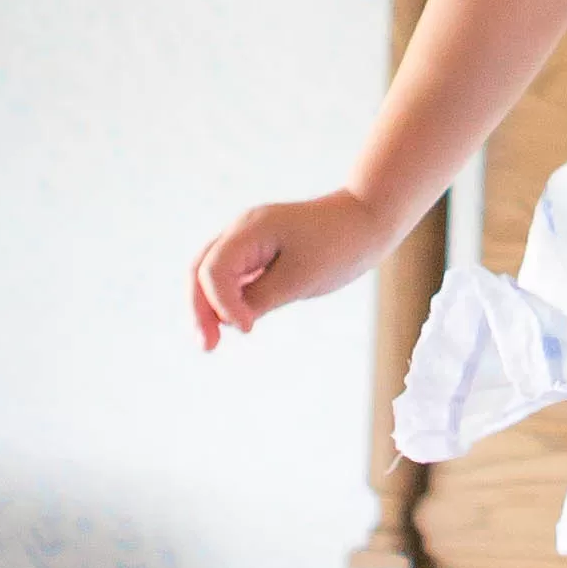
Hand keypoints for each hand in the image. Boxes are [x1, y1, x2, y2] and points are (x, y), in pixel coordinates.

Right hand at [191, 192, 376, 347]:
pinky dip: (225, 300)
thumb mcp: (299, 279)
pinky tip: (230, 324)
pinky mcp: (258, 253)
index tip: (248, 329)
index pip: (214, 270)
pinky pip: (231, 277)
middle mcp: (241, 230)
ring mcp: (247, 240)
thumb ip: (259, 299)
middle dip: (199, 310)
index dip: (221, 304)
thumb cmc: (338, 246)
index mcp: (250, 228)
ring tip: (210, 344)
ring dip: (207, 308)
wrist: (366, 219)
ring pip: (210, 274)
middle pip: (200, 271)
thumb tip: (228, 321)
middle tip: (207, 348)